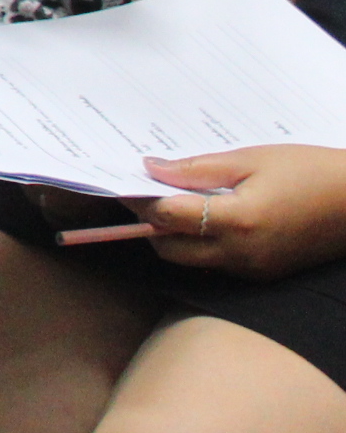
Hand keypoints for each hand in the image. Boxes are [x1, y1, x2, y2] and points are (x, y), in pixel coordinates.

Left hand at [139, 148, 345, 278]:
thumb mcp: (250, 159)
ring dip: (172, 236)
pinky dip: (199, 243)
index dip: (140, 200)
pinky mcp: (263, 273)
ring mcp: (253, 269)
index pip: (167, 218)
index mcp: (237, 223)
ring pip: (191, 260)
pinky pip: (215, 263)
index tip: (124, 181)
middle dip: (149, 223)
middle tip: (143, 191)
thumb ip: (196, 168)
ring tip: (172, 200)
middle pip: (170, 249)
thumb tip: (151, 168)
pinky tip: (202, 215)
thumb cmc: (309, 172)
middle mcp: (241, 254)